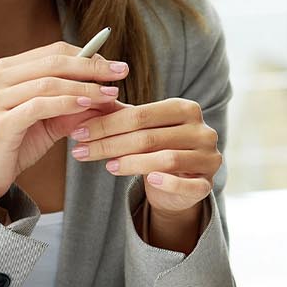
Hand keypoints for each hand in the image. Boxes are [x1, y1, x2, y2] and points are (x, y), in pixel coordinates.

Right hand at [0, 43, 125, 205]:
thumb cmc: (14, 147)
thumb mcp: (48, 122)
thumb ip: (74, 106)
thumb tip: (112, 96)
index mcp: (5, 71)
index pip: (53, 53)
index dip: (87, 55)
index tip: (115, 66)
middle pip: (52, 62)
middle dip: (91, 66)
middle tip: (121, 72)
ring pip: (48, 82)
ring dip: (85, 86)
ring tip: (110, 93)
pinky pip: (39, 106)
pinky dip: (67, 103)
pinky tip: (88, 105)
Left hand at [70, 96, 220, 249]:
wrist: (181, 185)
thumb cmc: (158, 149)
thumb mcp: (142, 130)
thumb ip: (120, 115)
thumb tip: (85, 101)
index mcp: (186, 109)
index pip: (141, 114)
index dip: (106, 124)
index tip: (78, 132)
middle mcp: (202, 130)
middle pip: (150, 136)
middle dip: (110, 144)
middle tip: (80, 151)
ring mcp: (208, 157)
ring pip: (166, 158)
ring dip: (132, 163)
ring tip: (107, 167)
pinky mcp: (207, 184)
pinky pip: (188, 185)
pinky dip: (168, 183)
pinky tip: (149, 181)